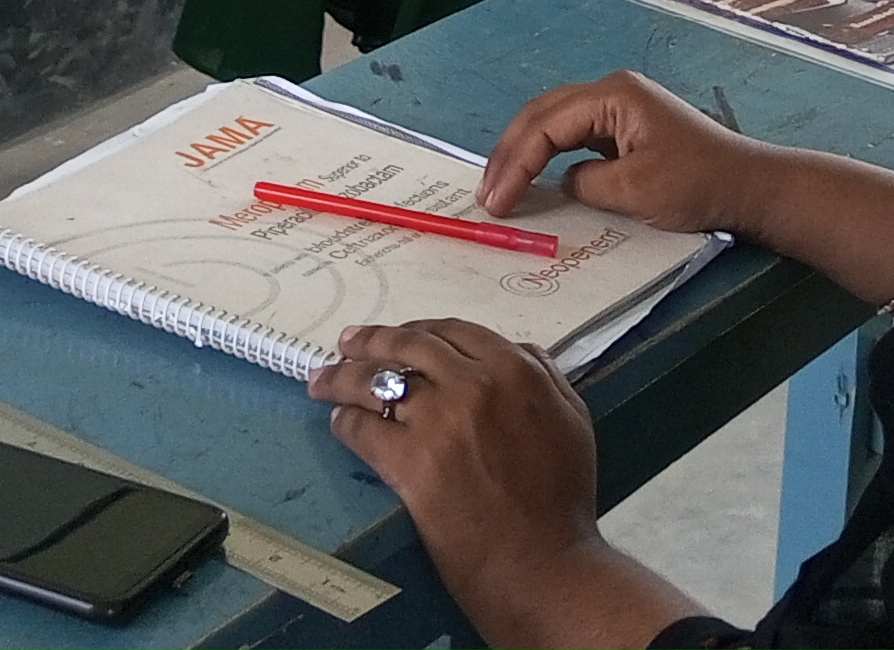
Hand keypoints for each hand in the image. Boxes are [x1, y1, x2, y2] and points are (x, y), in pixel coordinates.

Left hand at [306, 321, 692, 648]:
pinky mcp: (409, 462)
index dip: (418, 329)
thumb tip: (513, 350)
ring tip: (322, 378)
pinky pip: (364, 429)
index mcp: (515, 370)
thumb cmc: (562, 499)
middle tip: (346, 342)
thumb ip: (544, 375)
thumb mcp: (571, 419)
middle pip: (409, 347)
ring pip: (377, 382)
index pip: (453, 332)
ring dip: (343, 376)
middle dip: (372, 341)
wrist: (541, 563)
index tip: (398, 335)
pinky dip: (346, 423)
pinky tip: (339, 422)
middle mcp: (472, 383)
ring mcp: (437, 422)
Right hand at [477, 71, 765, 233]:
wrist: (748, 186)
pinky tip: (535, 181)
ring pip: (554, 123)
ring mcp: (618, 109)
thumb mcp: (635, 190)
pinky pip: (573, 137)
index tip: (496, 202)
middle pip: (542, 114)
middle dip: (510, 153)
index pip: (545, 123)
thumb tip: (560, 183)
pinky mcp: (625, 129)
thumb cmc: (697, 184)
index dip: (516, 162)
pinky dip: (548, 157)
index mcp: (613, 95)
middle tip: (486, 195)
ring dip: (525, 154)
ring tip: (500, 189)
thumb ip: (586, 183)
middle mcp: (611, 92)